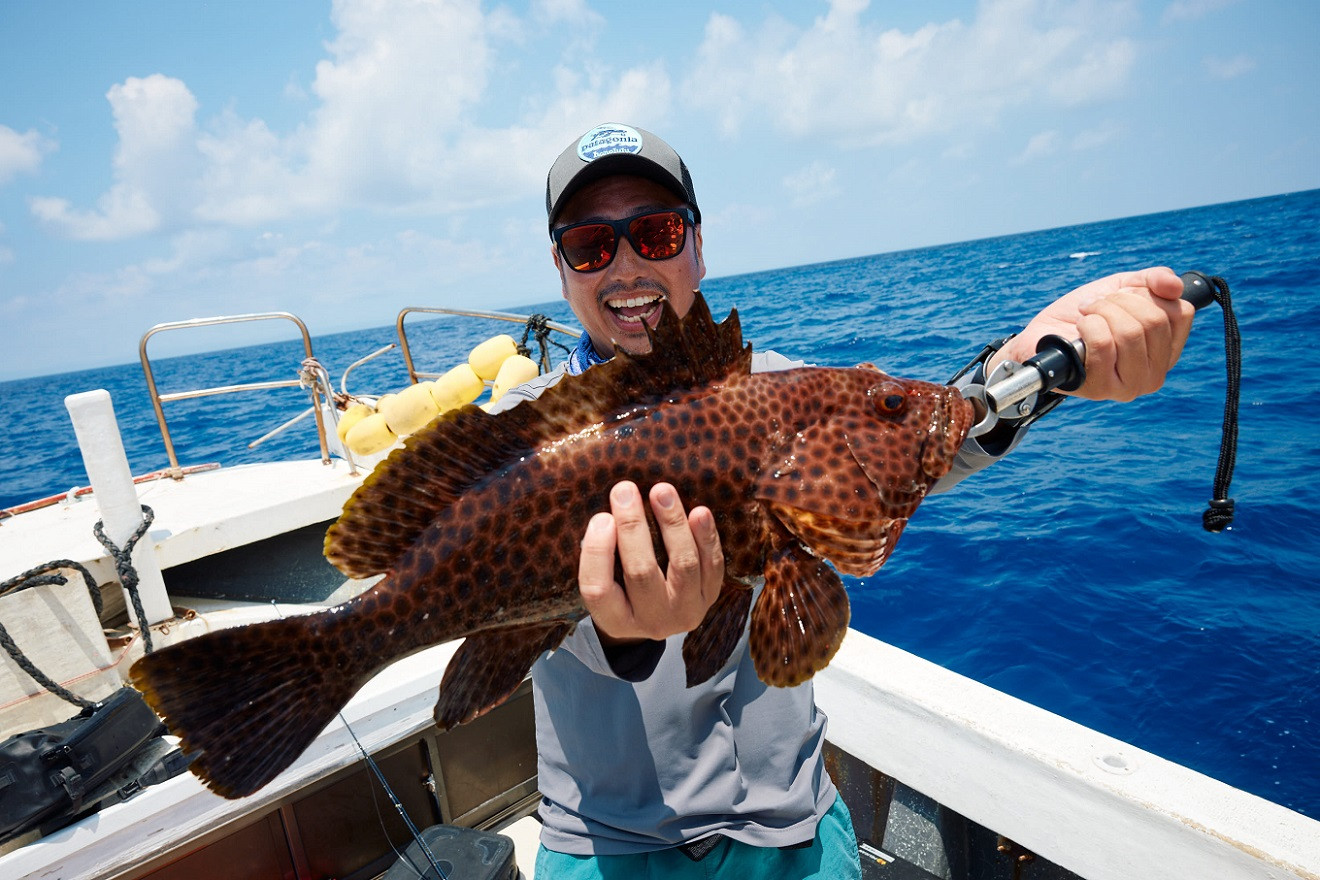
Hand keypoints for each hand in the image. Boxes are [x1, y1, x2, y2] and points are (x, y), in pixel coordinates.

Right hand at [578, 481, 723, 646]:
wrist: (659, 612)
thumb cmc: (622, 585)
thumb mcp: (604, 579)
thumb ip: (601, 552)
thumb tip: (611, 505)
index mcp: (614, 620)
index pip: (598, 589)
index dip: (597, 552)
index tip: (601, 517)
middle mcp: (651, 621)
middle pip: (641, 572)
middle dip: (633, 527)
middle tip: (626, 491)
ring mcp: (684, 612)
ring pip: (683, 565)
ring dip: (673, 524)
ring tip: (662, 492)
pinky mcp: (709, 597)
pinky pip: (712, 566)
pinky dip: (707, 537)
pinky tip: (699, 512)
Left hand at [987, 266, 1194, 401]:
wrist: (1041, 336)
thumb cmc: (1083, 316)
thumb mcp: (1122, 287)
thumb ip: (1154, 280)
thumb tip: (1175, 286)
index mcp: (1167, 350)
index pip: (1181, 312)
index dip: (1148, 293)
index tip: (1121, 297)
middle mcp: (1155, 373)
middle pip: (1154, 321)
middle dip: (1118, 302)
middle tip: (1096, 306)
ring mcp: (1130, 386)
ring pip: (1130, 332)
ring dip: (1101, 312)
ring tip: (1086, 317)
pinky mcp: (1101, 389)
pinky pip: (1103, 344)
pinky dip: (1088, 326)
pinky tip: (1079, 331)